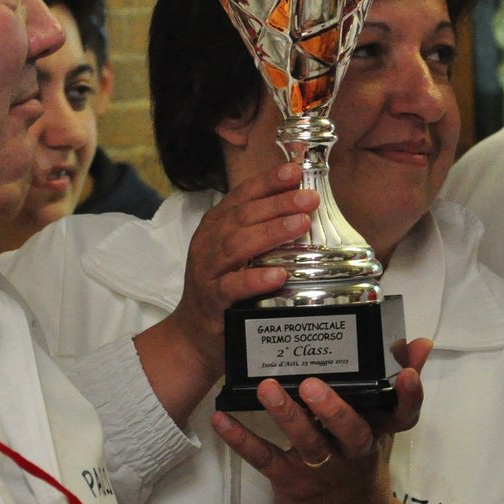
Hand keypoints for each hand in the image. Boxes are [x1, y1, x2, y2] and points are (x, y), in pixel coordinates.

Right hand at [132, 162, 314, 423]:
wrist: (193, 333)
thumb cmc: (224, 284)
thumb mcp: (239, 250)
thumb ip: (263, 227)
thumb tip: (305, 205)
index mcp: (217, 224)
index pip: (243, 195)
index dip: (268, 181)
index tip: (295, 171)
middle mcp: (209, 242)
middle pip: (243, 216)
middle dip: (278, 203)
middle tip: (309, 199)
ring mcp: (208, 270)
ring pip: (237, 245)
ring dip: (271, 233)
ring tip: (300, 225)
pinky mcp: (212, 300)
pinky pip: (233, 287)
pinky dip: (256, 279)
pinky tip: (279, 274)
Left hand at [212, 338, 431, 503]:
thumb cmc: (360, 463)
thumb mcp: (383, 426)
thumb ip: (395, 383)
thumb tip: (418, 343)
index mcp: (376, 433)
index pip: (403, 415)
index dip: (408, 395)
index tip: (406, 375)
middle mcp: (352, 453)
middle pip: (351, 432)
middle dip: (334, 408)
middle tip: (314, 383)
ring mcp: (320, 469)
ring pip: (308, 443)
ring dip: (287, 415)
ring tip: (269, 389)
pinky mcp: (290, 480)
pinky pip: (265, 458)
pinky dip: (242, 439)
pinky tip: (223, 418)